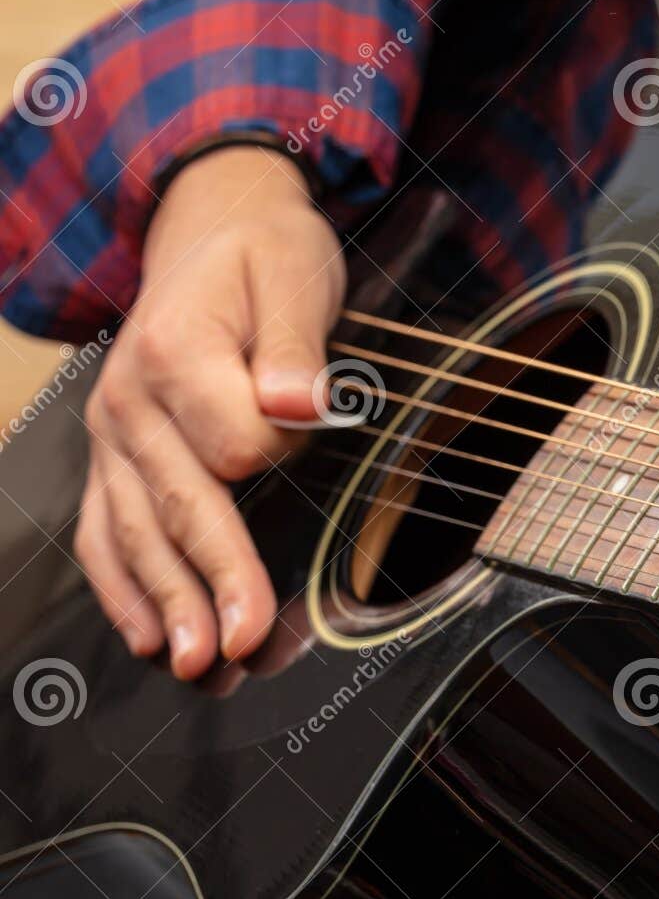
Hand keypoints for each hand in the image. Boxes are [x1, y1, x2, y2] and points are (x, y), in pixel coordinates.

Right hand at [74, 146, 345, 677]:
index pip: (233, 442)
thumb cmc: (262, 256)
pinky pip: (106, 534)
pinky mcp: (115, 461)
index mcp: (176, 351)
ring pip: (136, 534)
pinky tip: (150, 640)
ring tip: (200, 666)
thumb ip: (295, 342)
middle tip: (239, 644)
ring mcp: (115, 437)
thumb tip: (298, 404)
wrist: (208, 232)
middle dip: (214, 578)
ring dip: (168, 605)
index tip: (313, 428)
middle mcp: (130, 402)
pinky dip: (126, 591)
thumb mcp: (294, 272)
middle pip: (179, 505)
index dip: (280, 450)